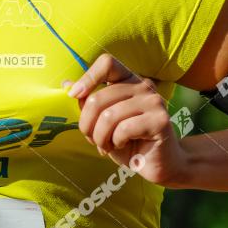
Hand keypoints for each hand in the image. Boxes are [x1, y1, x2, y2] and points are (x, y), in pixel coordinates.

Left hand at [67, 53, 187, 186]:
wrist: (158, 164)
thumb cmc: (128, 141)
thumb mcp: (102, 121)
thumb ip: (89, 102)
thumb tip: (67, 84)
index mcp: (129, 80)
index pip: (107, 63)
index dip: (88, 77)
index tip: (74, 95)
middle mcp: (143, 86)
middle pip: (98, 97)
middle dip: (87, 124)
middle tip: (92, 139)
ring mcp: (154, 101)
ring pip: (108, 116)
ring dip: (100, 137)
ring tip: (106, 146)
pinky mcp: (160, 120)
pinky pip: (123, 129)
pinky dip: (116, 142)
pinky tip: (122, 145)